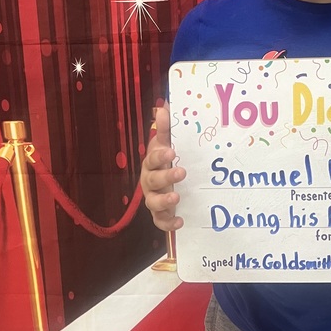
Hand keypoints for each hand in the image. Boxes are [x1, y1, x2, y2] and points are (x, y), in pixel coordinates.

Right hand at [141, 104, 185, 231]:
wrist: (163, 180)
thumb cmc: (165, 159)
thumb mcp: (166, 142)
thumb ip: (165, 128)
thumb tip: (163, 107)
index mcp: (151, 163)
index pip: (152, 158)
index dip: (160, 156)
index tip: (171, 151)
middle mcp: (149, 181)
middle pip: (152, 180)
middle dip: (166, 177)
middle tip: (181, 172)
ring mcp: (153, 198)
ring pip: (153, 202)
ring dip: (164, 201)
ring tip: (176, 198)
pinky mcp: (160, 213)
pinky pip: (160, 221)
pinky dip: (168, 223)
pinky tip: (180, 221)